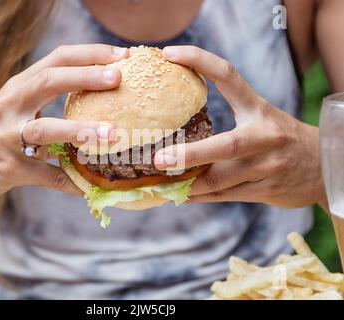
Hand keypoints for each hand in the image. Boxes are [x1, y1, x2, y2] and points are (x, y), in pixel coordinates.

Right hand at [0, 44, 127, 200]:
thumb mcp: (18, 105)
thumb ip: (50, 99)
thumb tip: (100, 102)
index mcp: (20, 86)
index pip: (57, 59)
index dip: (89, 54)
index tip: (121, 55)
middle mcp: (11, 105)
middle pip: (49, 81)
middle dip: (85, 77)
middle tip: (117, 78)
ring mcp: (6, 136)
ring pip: (44, 129)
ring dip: (79, 130)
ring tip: (111, 135)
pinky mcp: (8, 167)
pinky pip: (45, 175)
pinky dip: (70, 182)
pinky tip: (90, 188)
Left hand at [154, 45, 326, 208]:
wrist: (325, 165)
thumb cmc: (280, 137)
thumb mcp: (260, 116)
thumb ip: (231, 110)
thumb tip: (184, 115)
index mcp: (258, 109)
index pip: (228, 75)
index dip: (199, 60)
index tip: (170, 54)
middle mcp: (265, 137)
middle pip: (225, 146)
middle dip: (190, 155)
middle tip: (159, 160)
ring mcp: (268, 166)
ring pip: (221, 179)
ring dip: (189, 184)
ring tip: (161, 184)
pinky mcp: (267, 190)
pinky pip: (226, 196)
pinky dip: (201, 196)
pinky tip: (183, 195)